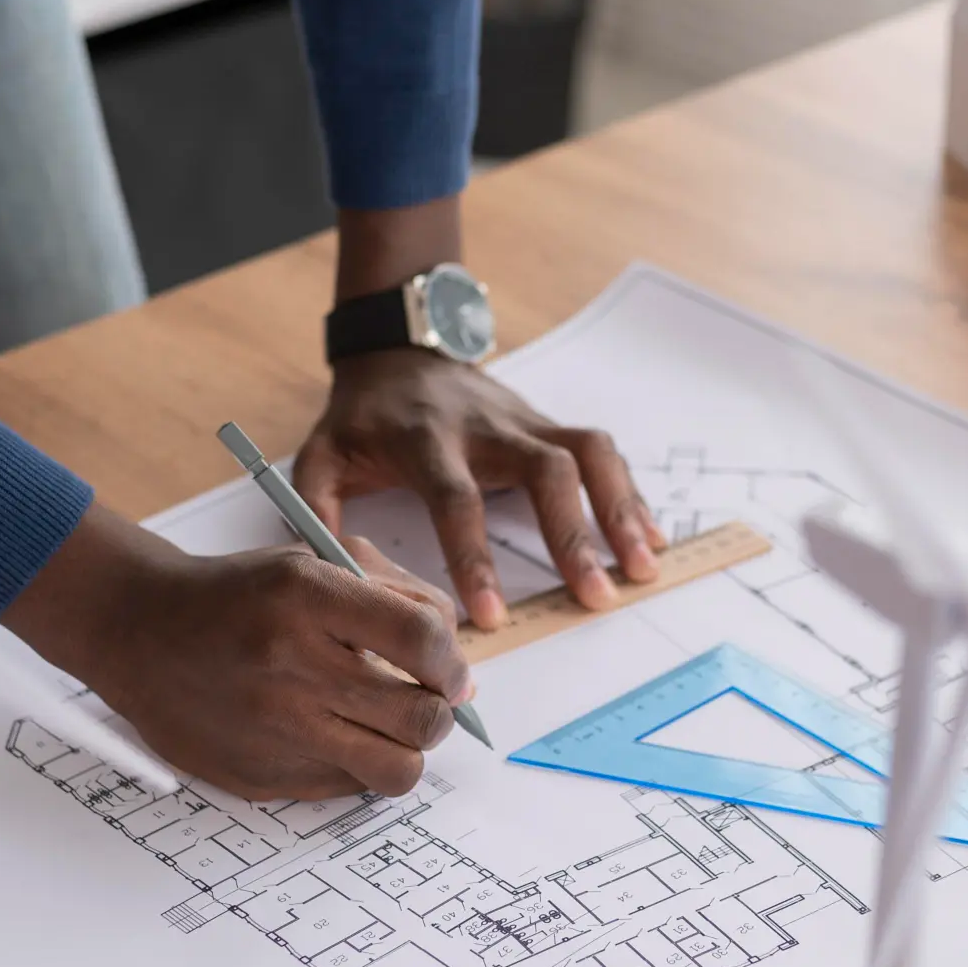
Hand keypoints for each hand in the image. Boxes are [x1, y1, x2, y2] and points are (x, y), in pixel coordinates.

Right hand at [3, 505, 474, 800]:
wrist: (137, 630)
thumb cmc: (237, 595)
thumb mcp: (311, 564)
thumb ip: (393, 600)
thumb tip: (459, 672)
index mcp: (306, 595)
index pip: (422, 638)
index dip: (453, 660)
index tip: (450, 669)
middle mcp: (289, 662)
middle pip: (420, 715)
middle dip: (439, 712)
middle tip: (425, 702)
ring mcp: (273, 727)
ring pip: (395, 770)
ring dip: (408, 751)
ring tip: (390, 729)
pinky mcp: (259, 774)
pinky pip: (347, 789)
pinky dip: (356, 767)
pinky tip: (334, 737)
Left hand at [293, 350, 665, 629]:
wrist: (399, 349)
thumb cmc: (363, 416)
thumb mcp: (321, 455)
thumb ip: (317, 511)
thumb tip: (328, 575)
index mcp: (426, 441)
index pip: (456, 499)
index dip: (474, 557)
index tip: (491, 617)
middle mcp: (486, 426)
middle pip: (545, 471)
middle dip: (573, 535)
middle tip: (597, 596)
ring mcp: (524, 420)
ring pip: (587, 453)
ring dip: (619, 509)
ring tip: (643, 567)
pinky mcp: (546, 424)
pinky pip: (600, 453)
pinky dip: (628, 494)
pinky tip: (650, 537)